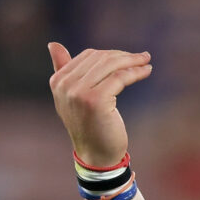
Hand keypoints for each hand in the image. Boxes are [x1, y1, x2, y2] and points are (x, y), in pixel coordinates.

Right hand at [47, 41, 150, 170]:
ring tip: (146, 62)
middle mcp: (65, 85)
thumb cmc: (90, 126)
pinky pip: (120, 78)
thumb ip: (64, 70)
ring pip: (110, 66)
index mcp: (58, 81)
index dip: (111, 54)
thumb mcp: (73, 97)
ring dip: (132, 61)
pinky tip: (146, 71)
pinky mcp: (96, 100)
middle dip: (124, 56)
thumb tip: (53, 44)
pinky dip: (135, 73)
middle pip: (100, 58)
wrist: (96, 155)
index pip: (88, 56)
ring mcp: (78, 92)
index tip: (129, 56)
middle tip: (143, 57)